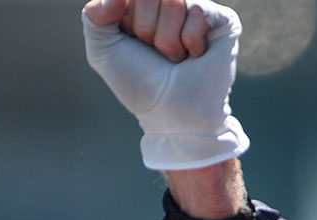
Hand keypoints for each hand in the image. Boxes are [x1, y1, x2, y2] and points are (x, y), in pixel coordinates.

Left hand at [83, 0, 248, 169]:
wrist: (170, 111)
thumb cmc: (138, 82)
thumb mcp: (103, 51)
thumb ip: (94, 18)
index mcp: (139, 5)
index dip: (125, 19)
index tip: (129, 40)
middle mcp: (168, 2)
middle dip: (145, 28)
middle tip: (154, 52)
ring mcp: (196, 8)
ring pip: (175, 0)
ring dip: (167, 40)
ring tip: (174, 57)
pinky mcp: (221, 18)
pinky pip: (198, 9)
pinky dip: (190, 40)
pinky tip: (194, 55)